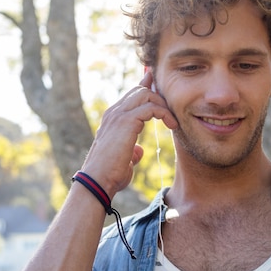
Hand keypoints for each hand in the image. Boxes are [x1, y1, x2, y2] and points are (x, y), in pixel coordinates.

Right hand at [80, 71, 177, 197]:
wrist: (97, 181)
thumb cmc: (109, 175)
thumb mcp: (124, 160)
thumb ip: (132, 152)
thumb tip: (140, 151)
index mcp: (112, 119)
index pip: (131, 96)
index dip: (148, 90)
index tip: (162, 92)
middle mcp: (114, 113)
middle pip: (140, 90)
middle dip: (159, 97)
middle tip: (172, 112)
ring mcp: (119, 115)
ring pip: (145, 94)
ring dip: (163, 105)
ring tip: (172, 121)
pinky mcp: (126, 121)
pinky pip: (151, 107)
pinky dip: (164, 113)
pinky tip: (172, 125)